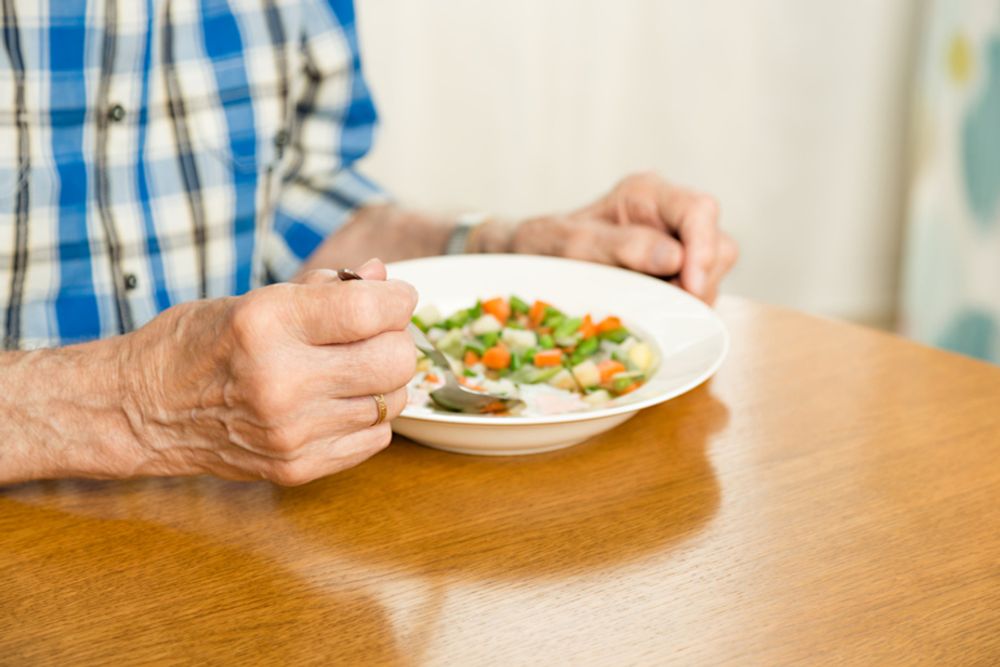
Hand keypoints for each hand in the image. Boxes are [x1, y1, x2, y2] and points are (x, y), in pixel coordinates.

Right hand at [121, 258, 417, 484]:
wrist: (142, 411)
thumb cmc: (199, 343)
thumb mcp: (255, 298)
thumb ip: (326, 289)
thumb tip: (385, 276)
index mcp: (266, 324)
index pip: (372, 310)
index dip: (397, 298)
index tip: (393, 297)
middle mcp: (281, 381)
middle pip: (395, 361)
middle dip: (396, 340)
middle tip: (375, 335)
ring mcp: (290, 432)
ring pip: (391, 401)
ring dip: (382, 381)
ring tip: (348, 369)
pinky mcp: (297, 468)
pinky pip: (376, 438)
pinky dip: (368, 416)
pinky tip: (336, 402)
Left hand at [508, 172, 737, 303]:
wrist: (527, 262)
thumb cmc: (545, 246)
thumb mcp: (575, 244)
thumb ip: (624, 247)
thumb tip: (676, 258)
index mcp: (646, 193)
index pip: (699, 210)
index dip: (703, 249)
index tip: (690, 286)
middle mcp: (667, 215)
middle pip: (717, 243)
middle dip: (701, 279)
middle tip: (668, 305)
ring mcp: (673, 245)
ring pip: (713, 272)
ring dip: (692, 297)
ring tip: (652, 307)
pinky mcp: (672, 274)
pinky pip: (697, 292)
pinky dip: (683, 307)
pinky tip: (654, 312)